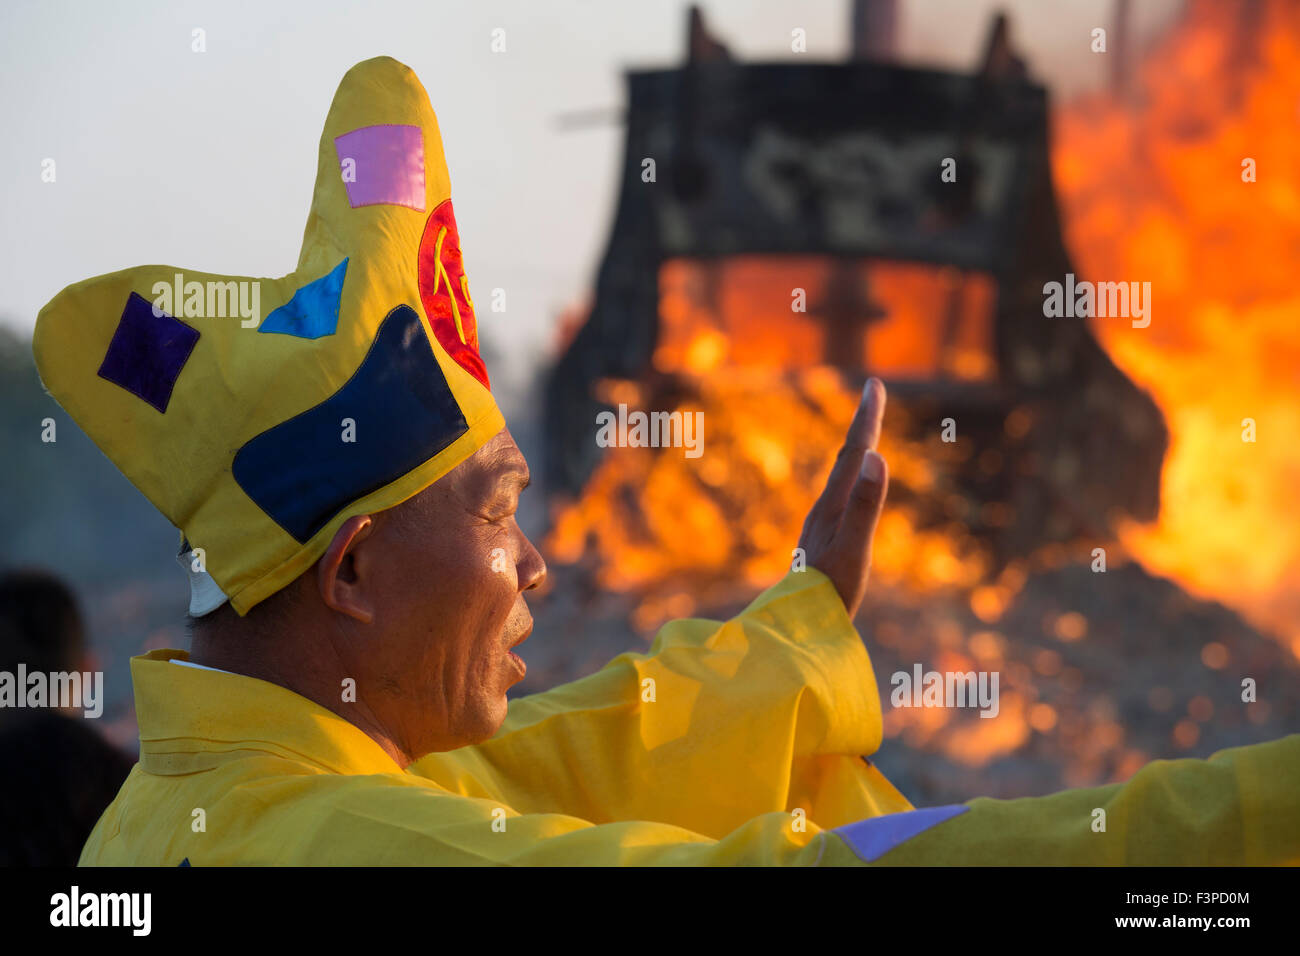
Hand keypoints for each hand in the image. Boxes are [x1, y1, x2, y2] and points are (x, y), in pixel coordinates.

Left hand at [797, 377, 887, 617]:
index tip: (875, 383)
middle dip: (864, 425)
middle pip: (847, 458)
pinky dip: (851, 482)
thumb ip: (867, 506)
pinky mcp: (823, 544)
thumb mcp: (855, 549)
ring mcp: (822, 527)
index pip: (855, 453)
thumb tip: (878, 458)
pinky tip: (850, 492)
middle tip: (874, 393)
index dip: (867, 419)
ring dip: (856, 452)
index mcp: (835, 506)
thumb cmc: (829, 593)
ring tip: (866, 436)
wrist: (795, 630)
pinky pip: (841, 500)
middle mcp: (825, 510)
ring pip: (841, 479)